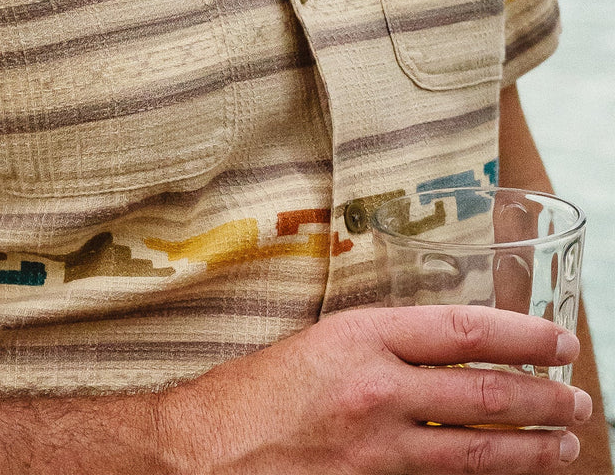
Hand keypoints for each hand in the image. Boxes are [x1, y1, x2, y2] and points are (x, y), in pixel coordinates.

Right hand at [158, 305, 590, 473]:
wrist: (203, 451)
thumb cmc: (251, 394)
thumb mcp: (317, 346)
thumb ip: (377, 349)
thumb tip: (440, 356)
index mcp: (357, 336)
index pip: (460, 330)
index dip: (519, 333)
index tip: (556, 338)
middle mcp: (374, 389)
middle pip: (482, 393)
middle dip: (541, 398)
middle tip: (577, 400)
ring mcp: (376, 449)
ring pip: (477, 450)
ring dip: (529, 449)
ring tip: (564, 446)